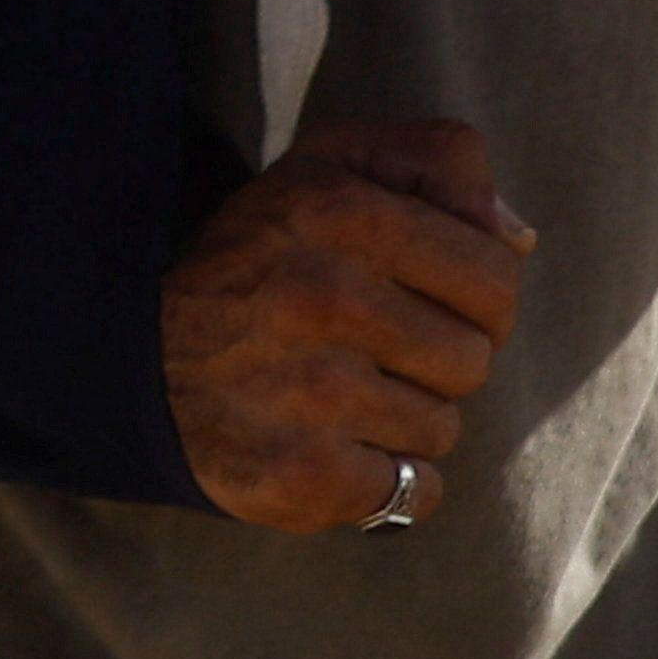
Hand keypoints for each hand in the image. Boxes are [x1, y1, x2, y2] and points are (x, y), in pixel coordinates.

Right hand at [160, 118, 530, 533]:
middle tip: (375, 349)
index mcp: (337, 209)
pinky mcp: (301, 475)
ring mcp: (310, 392)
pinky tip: (334, 447)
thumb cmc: (263, 260)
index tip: (420, 296)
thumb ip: (436, 165)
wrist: (140, 362)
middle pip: (475, 358)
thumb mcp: (332, 169)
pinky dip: (386, 481)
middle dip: (439, 359)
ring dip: (406, 421)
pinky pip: (413, 492)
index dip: (474, 295)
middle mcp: (322, 295)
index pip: (495, 275)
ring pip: (443, 428)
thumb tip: (517, 237)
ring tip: (340, 395)